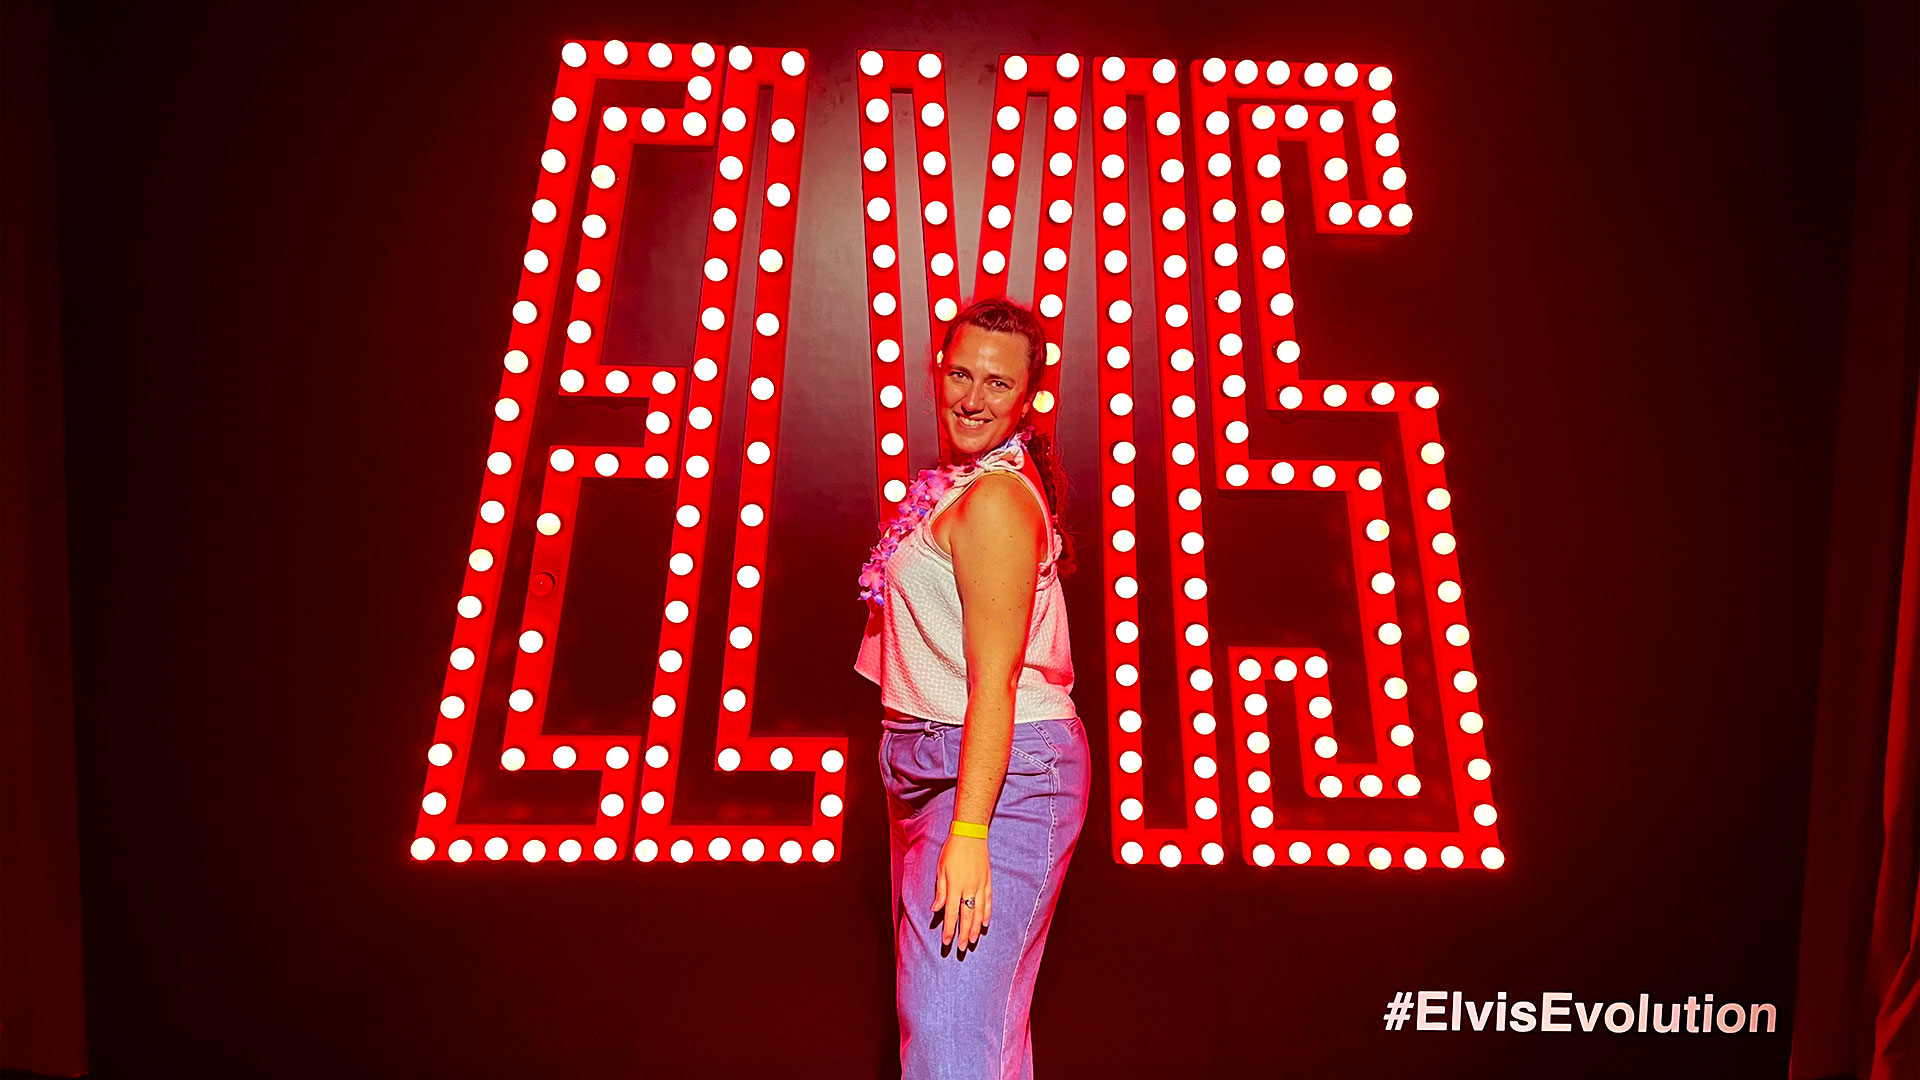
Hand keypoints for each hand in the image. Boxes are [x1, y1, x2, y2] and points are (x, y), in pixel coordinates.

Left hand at [933, 833, 991, 952]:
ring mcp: (980, 885)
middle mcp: (969, 888)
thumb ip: (940, 891)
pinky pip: (988, 901)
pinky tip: (985, 924)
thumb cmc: (952, 850)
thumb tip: (936, 909)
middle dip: (964, 934)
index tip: (946, 942)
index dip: (949, 930)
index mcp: (955, 886)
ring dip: (976, 928)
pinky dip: (986, 914)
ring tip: (973, 940)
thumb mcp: (941, 869)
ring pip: (979, 912)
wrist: (970, 834)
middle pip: (966, 917)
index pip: (951, 914)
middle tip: (962, 948)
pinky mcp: (988, 881)